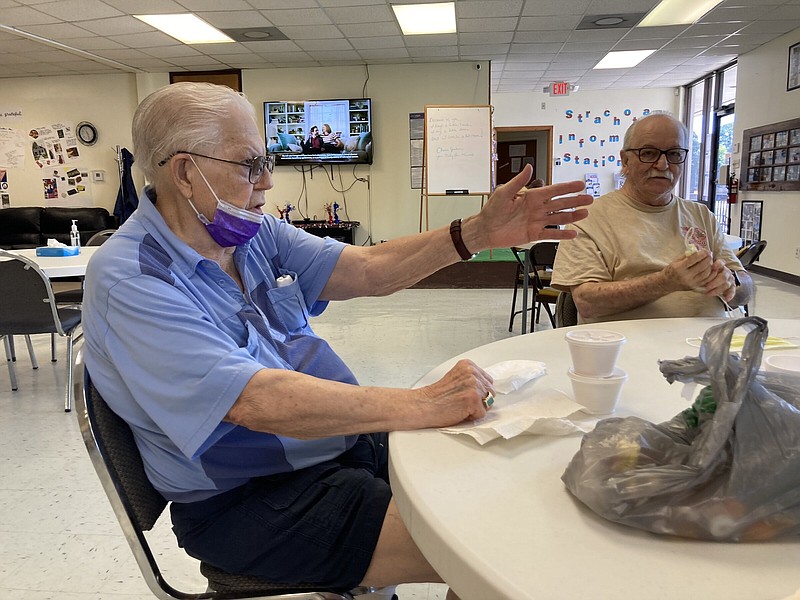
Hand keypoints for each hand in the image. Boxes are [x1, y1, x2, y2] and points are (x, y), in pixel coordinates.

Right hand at [416, 359, 494, 424]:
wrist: (424, 405)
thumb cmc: (437, 396)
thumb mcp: (456, 379)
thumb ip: (471, 380)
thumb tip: (487, 390)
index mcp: (468, 365)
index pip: (488, 380)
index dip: (479, 392)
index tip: (465, 394)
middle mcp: (472, 373)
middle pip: (491, 391)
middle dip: (480, 400)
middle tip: (461, 401)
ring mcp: (473, 385)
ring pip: (488, 403)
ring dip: (476, 408)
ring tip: (460, 406)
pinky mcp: (473, 399)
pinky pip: (482, 414)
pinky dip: (472, 417)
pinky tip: (459, 411)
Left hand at [465, 164, 592, 249]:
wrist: (485, 230)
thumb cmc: (492, 210)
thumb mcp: (504, 192)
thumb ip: (518, 181)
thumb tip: (529, 167)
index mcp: (531, 196)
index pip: (553, 191)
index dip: (567, 188)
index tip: (580, 184)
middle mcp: (536, 208)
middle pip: (560, 204)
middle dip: (575, 201)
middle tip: (590, 198)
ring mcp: (536, 221)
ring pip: (558, 218)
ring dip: (572, 216)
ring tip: (585, 213)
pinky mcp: (533, 234)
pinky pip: (550, 234)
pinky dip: (562, 234)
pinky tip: (573, 233)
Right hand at [665, 249, 713, 291]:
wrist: (667, 284)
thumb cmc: (671, 270)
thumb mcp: (676, 261)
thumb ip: (687, 256)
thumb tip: (699, 250)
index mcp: (679, 268)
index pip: (693, 259)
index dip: (701, 254)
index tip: (705, 250)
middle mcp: (686, 276)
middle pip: (702, 266)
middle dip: (707, 259)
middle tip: (709, 254)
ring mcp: (691, 283)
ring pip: (706, 273)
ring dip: (710, 266)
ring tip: (709, 261)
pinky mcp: (695, 287)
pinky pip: (707, 280)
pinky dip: (711, 273)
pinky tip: (711, 268)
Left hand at [704, 259, 736, 300]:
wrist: (712, 279)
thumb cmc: (705, 274)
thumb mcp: (702, 270)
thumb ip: (702, 268)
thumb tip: (695, 265)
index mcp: (719, 265)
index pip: (721, 263)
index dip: (718, 264)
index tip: (713, 267)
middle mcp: (726, 271)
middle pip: (723, 276)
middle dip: (715, 282)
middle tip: (706, 287)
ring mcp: (729, 279)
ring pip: (726, 284)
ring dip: (717, 290)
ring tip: (708, 294)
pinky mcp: (731, 286)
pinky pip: (732, 290)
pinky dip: (730, 294)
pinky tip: (727, 299)